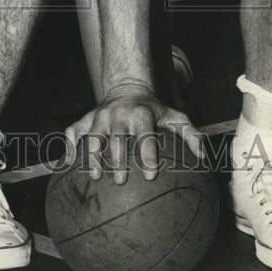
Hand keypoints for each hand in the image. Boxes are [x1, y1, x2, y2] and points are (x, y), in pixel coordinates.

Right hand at [65, 87, 204, 184]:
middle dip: (117, 160)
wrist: (128, 88)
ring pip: (92, 137)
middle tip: (121, 182)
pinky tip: (66, 165)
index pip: (144, 135)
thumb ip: (191, 136)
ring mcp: (99, 116)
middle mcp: (118, 114)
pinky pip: (73, 132)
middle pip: (116, 139)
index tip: (151, 174)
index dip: (147, 154)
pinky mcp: (85, 119)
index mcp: (141, 114)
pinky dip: (68, 147)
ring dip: (92, 157)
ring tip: (96, 177)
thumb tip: (205, 160)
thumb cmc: (154, 110)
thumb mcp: (176, 116)